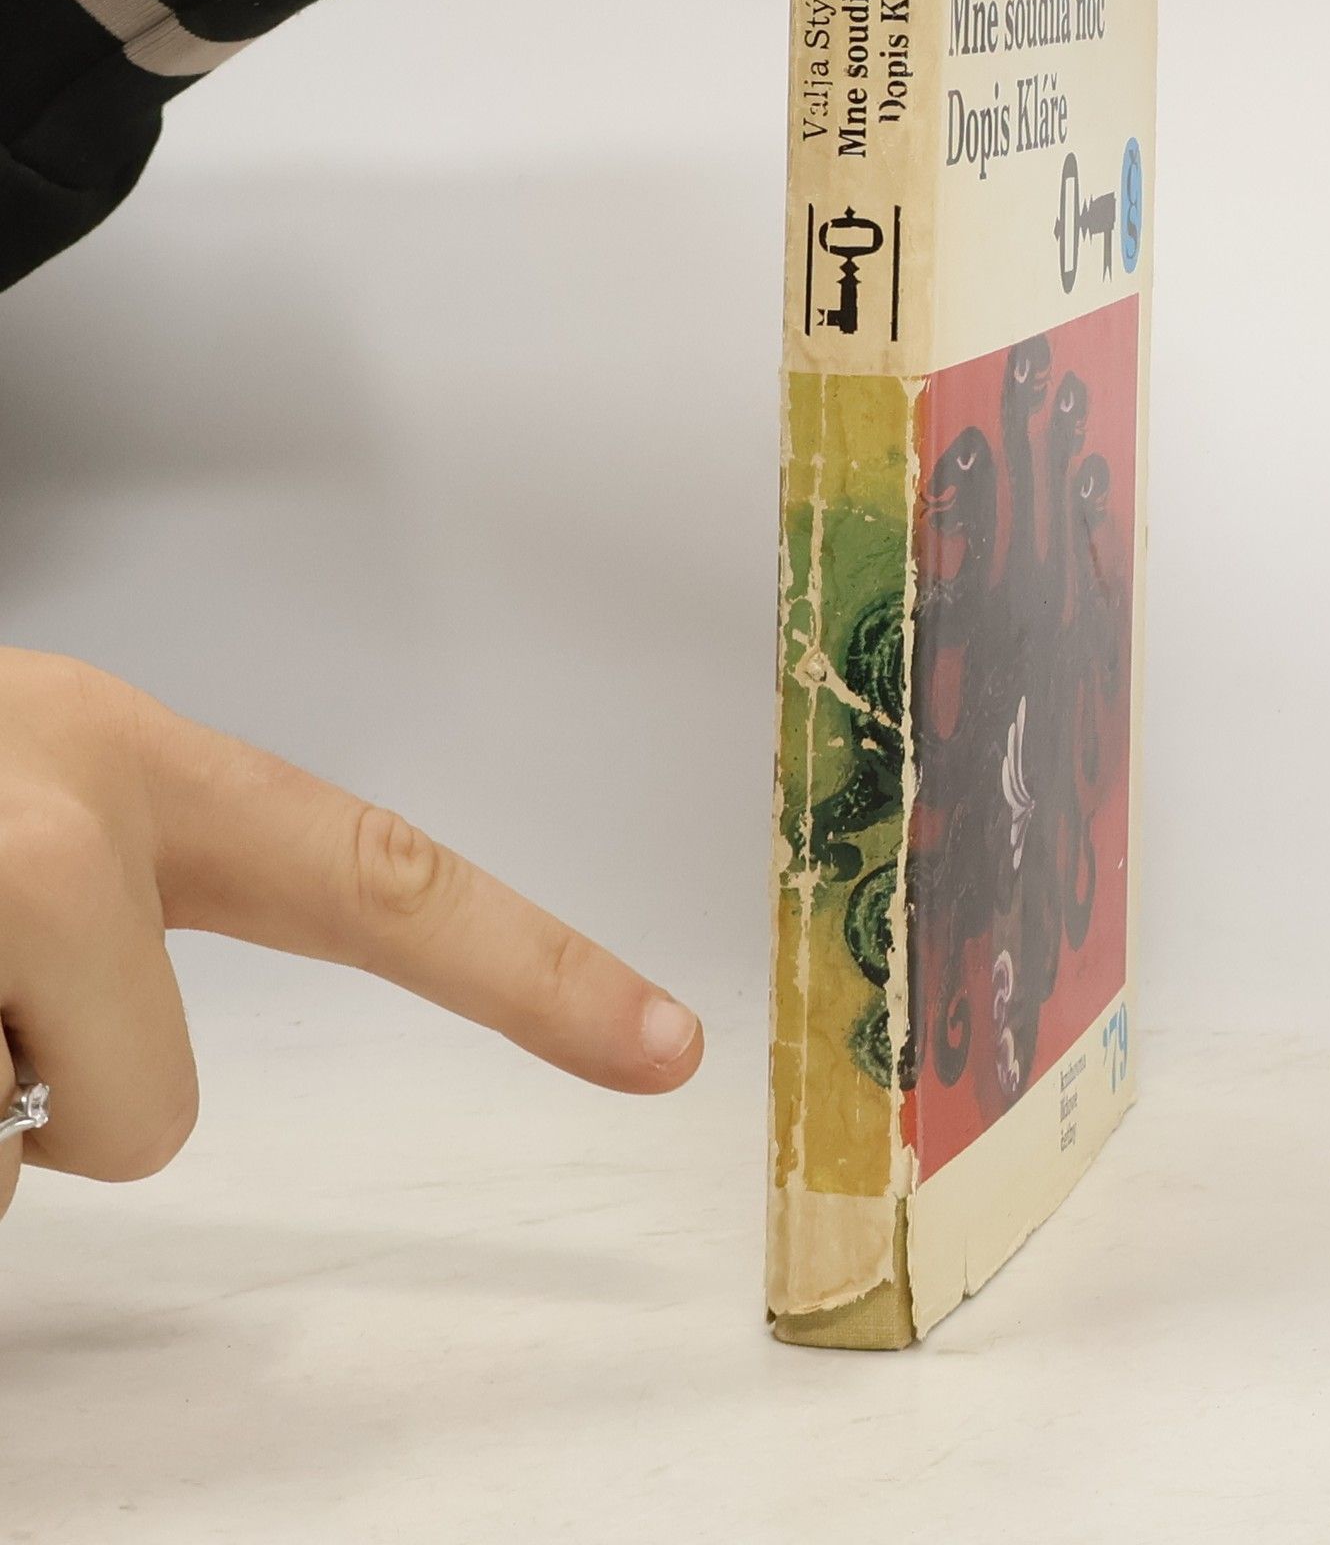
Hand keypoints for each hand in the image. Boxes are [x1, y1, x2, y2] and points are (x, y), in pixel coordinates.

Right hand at [0, 649, 701, 1223]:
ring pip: (13, 1159)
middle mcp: (80, 816)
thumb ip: (106, 925)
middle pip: (154, 1118)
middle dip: (62, 1119)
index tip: (668, 1045)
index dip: (536, 972)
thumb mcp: (6, 811)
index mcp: (142, 763)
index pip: (384, 878)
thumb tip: (66, 1111)